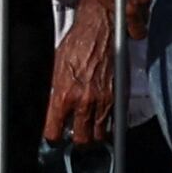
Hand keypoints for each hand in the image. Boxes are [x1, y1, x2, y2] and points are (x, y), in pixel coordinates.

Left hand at [45, 0, 120, 143]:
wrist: (100, 30)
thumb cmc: (77, 44)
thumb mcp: (56, 68)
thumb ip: (56, 91)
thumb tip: (53, 107)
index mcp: (64, 95)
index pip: (55, 131)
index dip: (53, 137)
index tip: (54, 138)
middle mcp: (84, 101)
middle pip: (82, 140)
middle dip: (77, 142)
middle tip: (75, 138)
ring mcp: (103, 101)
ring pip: (100, 135)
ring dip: (95, 137)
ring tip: (90, 133)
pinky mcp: (118, 96)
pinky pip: (114, 122)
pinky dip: (109, 126)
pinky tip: (103, 123)